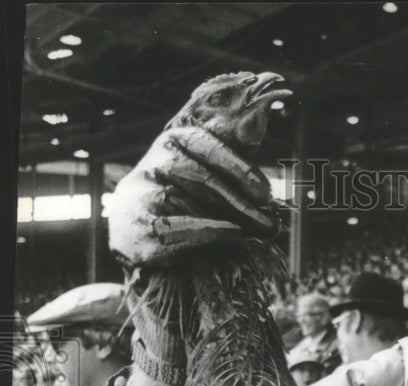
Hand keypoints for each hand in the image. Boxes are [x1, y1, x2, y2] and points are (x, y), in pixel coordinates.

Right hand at [109, 124, 278, 268]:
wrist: (136, 227)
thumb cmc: (184, 195)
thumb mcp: (204, 167)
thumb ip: (229, 153)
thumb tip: (257, 123)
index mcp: (176, 141)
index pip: (209, 148)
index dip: (240, 170)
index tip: (265, 194)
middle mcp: (156, 163)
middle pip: (203, 181)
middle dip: (242, 206)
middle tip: (270, 226)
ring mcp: (142, 195)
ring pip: (191, 206)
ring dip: (231, 222)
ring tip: (257, 235)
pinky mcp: (136, 229)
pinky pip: (176, 230)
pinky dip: (209, 235)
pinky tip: (234, 239)